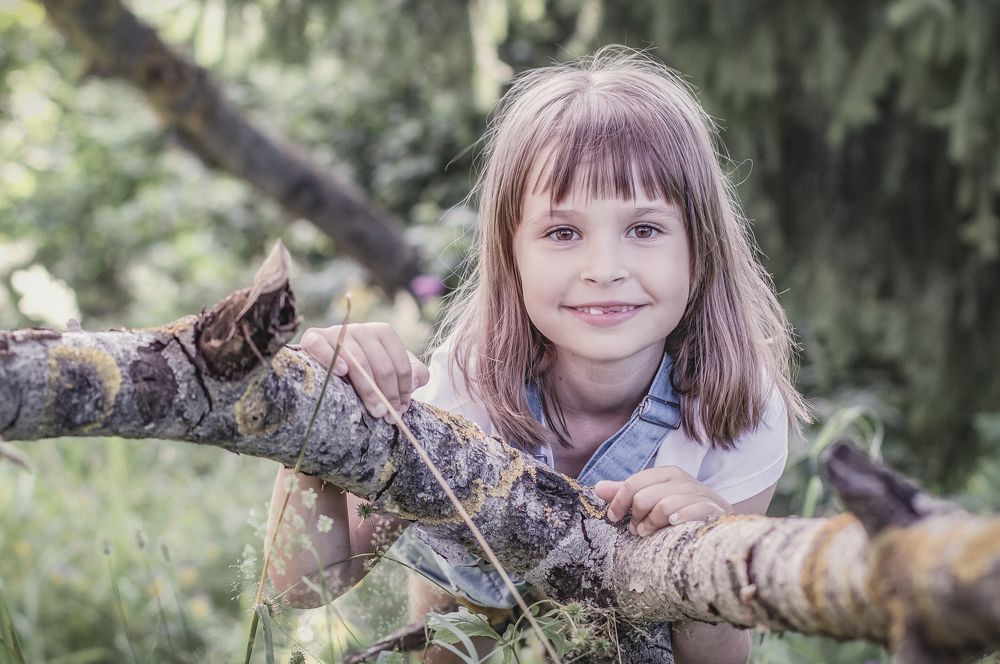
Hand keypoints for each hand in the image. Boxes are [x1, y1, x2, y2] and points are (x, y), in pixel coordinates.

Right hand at [300, 323, 428, 417]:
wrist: (327, 359)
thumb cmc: (365, 369)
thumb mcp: (392, 368)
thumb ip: (412, 372)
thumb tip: (416, 381)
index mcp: (382, 333)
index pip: (399, 363)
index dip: (404, 389)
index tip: (402, 409)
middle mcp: (360, 330)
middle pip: (380, 364)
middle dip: (388, 394)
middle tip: (389, 416)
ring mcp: (336, 333)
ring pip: (356, 360)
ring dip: (368, 389)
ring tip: (375, 410)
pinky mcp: (313, 338)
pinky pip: (320, 345)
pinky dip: (331, 357)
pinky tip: (341, 372)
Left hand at [593, 466, 732, 536]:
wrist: (722, 517)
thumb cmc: (683, 507)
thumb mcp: (655, 496)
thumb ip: (627, 492)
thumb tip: (598, 488)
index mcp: (666, 473)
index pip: (633, 483)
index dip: (619, 501)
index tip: (614, 517)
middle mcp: (682, 480)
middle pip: (644, 496)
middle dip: (635, 516)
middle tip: (635, 529)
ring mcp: (699, 494)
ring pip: (663, 506)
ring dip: (651, 524)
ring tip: (648, 533)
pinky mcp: (713, 510)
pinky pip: (691, 512)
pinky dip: (678, 519)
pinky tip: (671, 526)